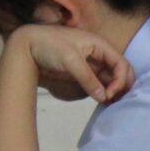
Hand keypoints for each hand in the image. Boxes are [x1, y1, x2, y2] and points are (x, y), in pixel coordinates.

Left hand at [6, 24, 133, 104]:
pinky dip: (104, 93)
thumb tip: (103, 96)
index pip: (121, 64)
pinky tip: (103, 102)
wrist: (27, 47)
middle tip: (114, 101)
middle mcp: (100, 55)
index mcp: (100, 45)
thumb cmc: (49, 46)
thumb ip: (87, 78)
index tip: (110, 94)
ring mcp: (93, 65)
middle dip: (122, 87)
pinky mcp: (85, 75)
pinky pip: (100, 85)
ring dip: (114, 92)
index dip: (121, 80)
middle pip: (121, 72)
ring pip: (112, 80)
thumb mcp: (69, 59)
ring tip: (110, 104)